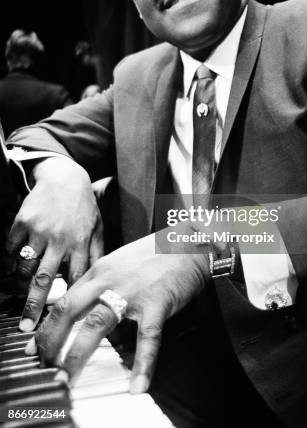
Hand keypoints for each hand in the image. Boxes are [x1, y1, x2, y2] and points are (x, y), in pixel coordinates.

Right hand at [6, 156, 103, 331]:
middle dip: (34, 306)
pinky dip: (10, 260)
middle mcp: (60, 238)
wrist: (65, 178)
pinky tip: (14, 264)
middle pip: (44, 279)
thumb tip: (97, 282)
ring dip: (21, 281)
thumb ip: (96, 255)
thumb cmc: (84, 207)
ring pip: (25, 266)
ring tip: (22, 289)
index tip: (60, 320)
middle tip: (26, 327)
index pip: (73, 279)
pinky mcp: (23, 221)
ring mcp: (40, 230)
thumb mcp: (97, 229)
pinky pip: (11, 248)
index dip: (67, 301)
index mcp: (80, 243)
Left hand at [30, 232, 209, 393]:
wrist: (189, 242)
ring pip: (97, 324)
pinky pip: (147, 338)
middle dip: (51, 339)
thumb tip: (85, 305)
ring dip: (78, 354)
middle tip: (43, 363)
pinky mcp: (157, 303)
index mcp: (100, 270)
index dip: (47, 324)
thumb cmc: (157, 253)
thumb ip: (103, 282)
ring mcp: (132, 291)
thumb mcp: (121, 262)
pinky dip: (143, 364)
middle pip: (70, 309)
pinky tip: (138, 385)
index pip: (65, 298)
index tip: (35, 345)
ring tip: (67, 377)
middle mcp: (110, 279)